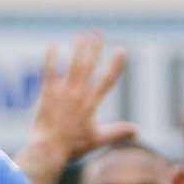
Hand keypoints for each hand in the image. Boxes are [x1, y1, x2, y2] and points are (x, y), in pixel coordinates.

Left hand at [19, 32, 134, 183]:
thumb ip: (117, 132)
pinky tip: (52, 45)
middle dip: (94, 49)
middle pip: (89, 66)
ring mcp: (62, 92)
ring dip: (77, 49)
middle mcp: (78, 94)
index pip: (107, 79)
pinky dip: (50, 58)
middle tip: (98, 34)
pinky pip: (48, 72)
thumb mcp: (98, 139)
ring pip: (72, 66)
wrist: (48, 149)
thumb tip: (137, 131)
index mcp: (91, 103)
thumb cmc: (72, 146)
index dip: (114, 64)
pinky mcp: (46, 94)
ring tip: (81, 35)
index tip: (120, 50)